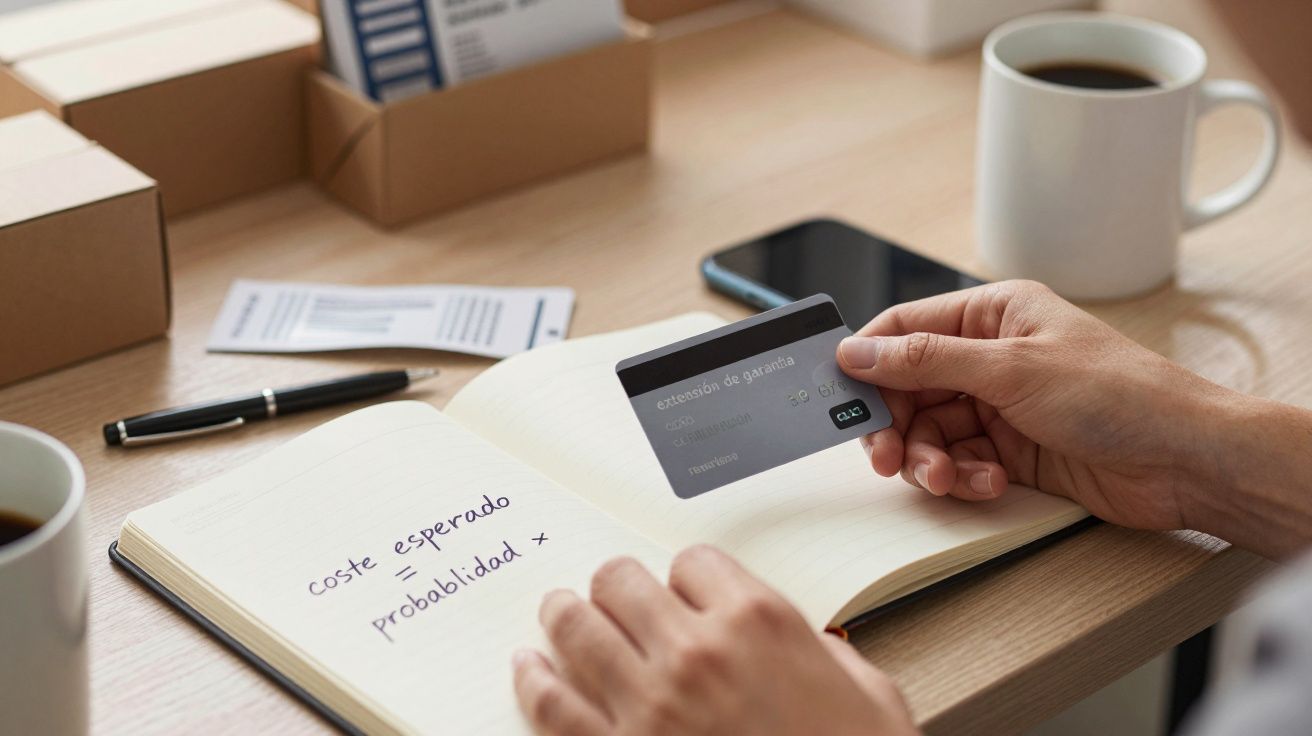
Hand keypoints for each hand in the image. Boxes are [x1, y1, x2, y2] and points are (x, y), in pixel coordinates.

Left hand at [512, 546, 918, 735]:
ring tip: (559, 613)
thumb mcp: (869, 692)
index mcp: (759, 622)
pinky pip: (553, 705)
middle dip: (618, 586)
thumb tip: (807, 642)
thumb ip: (823, 651)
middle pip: (622, 581)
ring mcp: (651, 705)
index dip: (686, 577)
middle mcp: (697, 652)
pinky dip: (533, 680)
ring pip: (577, 627)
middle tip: (614, 596)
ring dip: (566, 615)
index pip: (692, 562)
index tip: (684, 591)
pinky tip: (528, 667)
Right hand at [835, 280, 1240, 534]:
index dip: (869, 359)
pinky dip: (962, 477)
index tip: (841, 395)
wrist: (1184, 461)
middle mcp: (992, 356)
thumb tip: (859, 352)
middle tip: (888, 457)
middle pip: (910, 388)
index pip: (906, 327)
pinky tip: (987, 482)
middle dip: (898, 426)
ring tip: (946, 479)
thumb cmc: (1120, 395)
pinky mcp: (1011, 450)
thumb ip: (926, 360)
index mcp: (993, 314)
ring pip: (931, 432)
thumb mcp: (1011, 369)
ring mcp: (1001, 405)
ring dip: (931, 459)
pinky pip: (959, 461)